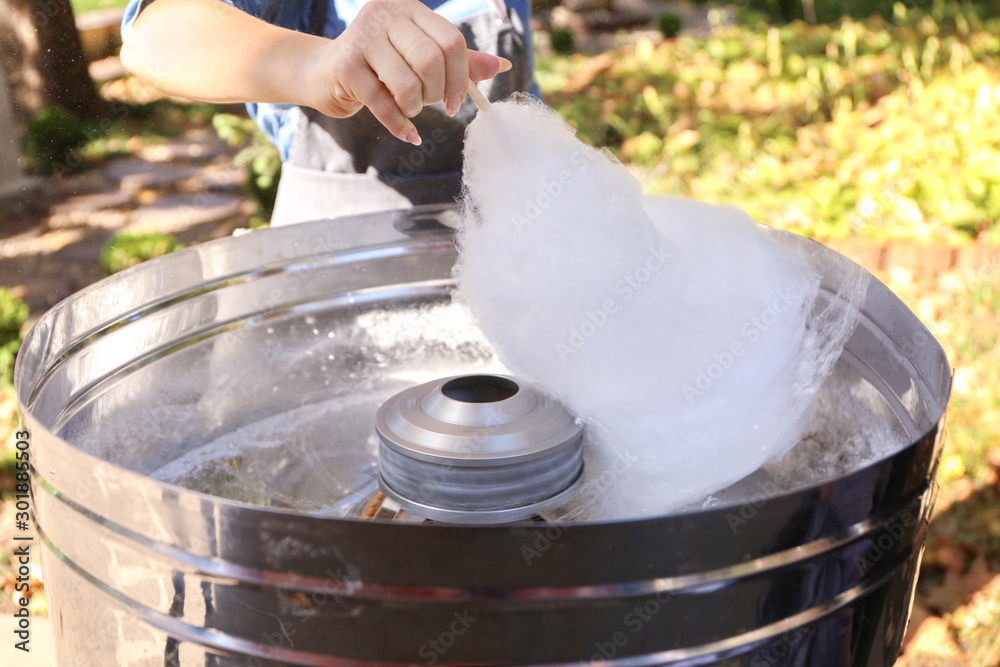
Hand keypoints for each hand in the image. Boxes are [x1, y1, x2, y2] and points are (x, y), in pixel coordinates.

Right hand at [302, 0, 511, 144]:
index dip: (460, 77)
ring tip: (408, 108)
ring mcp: (362, 38)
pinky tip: (409, 133)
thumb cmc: (381, 67)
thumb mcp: (421, 58)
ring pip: (408, 83)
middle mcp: (385, 15)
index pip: (451, 41)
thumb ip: (459, 61)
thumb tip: (500, 65)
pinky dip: (400, 125)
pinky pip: (383, 103)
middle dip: (436, 92)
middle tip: (428, 103)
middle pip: (431, 60)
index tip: (456, 101)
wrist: (326, 73)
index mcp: (409, 8)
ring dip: (415, 107)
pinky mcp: (345, 66)